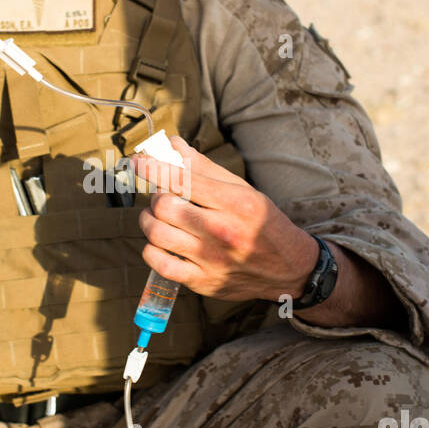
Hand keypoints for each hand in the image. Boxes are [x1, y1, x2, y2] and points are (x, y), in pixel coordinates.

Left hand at [130, 135, 317, 303]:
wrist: (288, 268)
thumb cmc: (262, 223)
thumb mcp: (242, 190)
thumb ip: (204, 168)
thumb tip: (172, 145)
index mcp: (234, 203)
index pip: (181, 180)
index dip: (153, 167)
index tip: (139, 161)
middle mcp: (222, 231)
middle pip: (164, 205)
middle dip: (157, 196)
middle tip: (164, 196)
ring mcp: (211, 260)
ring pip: (157, 233)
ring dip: (149, 220)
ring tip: (158, 217)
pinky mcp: (203, 282)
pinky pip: (160, 264)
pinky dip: (151, 250)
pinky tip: (159, 243)